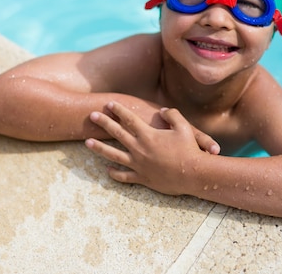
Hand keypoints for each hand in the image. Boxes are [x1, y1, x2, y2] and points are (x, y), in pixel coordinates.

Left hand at [85, 102, 213, 194]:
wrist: (193, 174)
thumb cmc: (190, 150)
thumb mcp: (184, 127)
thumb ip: (172, 115)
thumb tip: (162, 110)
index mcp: (148, 135)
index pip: (129, 119)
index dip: (118, 110)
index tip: (109, 104)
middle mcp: (139, 149)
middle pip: (117, 133)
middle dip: (103, 123)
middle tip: (91, 116)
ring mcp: (138, 165)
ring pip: (113, 155)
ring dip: (100, 148)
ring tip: (87, 142)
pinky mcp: (142, 178)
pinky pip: (124, 176)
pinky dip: (114, 173)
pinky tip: (107, 170)